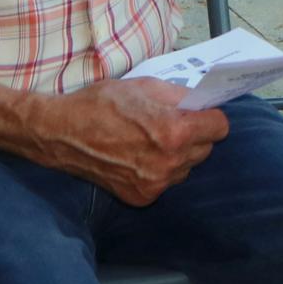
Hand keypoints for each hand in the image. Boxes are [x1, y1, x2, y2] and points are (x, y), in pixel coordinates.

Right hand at [35, 79, 227, 206]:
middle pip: (205, 149)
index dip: (211, 116)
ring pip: (186, 168)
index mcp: (173, 132)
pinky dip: (159, 170)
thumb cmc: (101, 104)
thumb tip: (201, 102)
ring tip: (150, 140)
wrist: (62, 134)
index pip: (220, 128)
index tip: (201, 113)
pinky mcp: (142, 197)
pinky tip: (138, 156)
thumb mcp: (145, 86)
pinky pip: (166, 182)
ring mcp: (155, 184)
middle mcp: (168, 163)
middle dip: (194, 135)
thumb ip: (179, 96)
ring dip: (178, 155)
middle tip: (172, 123)